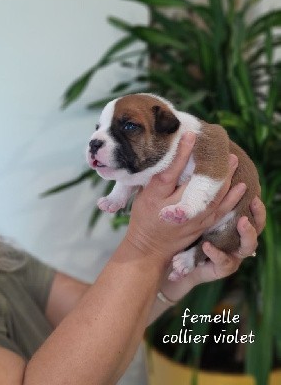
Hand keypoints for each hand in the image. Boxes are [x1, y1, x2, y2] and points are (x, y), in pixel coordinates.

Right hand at [126, 132, 240, 264]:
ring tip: (234, 162)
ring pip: (214, 197)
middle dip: (213, 166)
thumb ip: (156, 179)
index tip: (191, 135)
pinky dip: (232, 199)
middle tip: (224, 149)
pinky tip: (241, 187)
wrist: (149, 250)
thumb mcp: (142, 197)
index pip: (171, 171)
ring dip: (227, 179)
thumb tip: (170, 156)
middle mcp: (176, 208)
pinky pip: (220, 212)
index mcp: (157, 197)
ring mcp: (191, 219)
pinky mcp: (201, 227)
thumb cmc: (143, 219)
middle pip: (198, 184)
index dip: (182, 152)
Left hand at [159, 196, 265, 303]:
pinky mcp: (221, 268)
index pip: (251, 212)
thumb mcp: (196, 216)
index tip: (250, 187)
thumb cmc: (188, 234)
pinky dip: (216, 252)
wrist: (176, 262)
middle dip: (258, 214)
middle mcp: (237, 240)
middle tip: (253, 201)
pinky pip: (223, 261)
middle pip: (257, 228)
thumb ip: (204, 202)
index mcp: (232, 225)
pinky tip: (207, 245)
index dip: (254, 201)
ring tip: (241, 221)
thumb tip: (202, 178)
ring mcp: (232, 255)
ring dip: (246, 233)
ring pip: (248, 246)